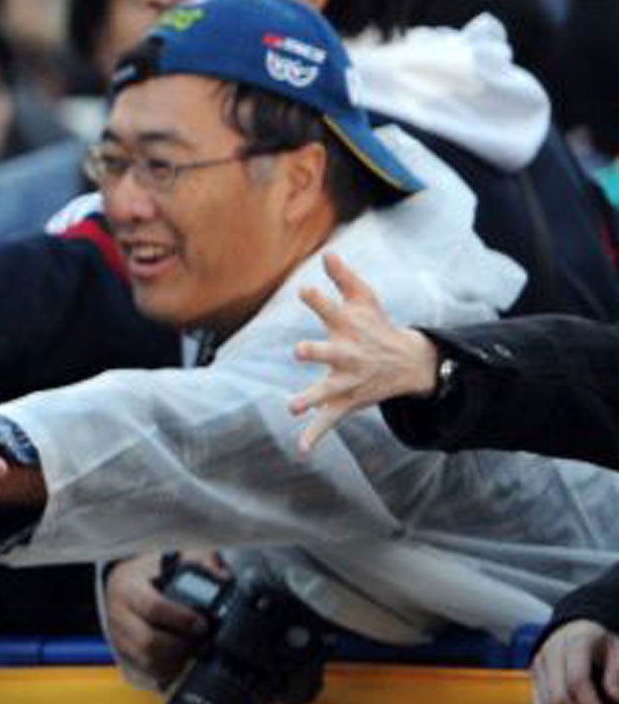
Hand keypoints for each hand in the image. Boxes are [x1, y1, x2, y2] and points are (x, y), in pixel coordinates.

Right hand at [102, 552, 225, 687]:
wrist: (126, 585)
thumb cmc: (151, 573)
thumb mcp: (173, 558)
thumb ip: (200, 561)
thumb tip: (223, 577)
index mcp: (127, 588)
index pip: (152, 608)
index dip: (181, 619)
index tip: (202, 624)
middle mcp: (118, 616)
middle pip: (148, 643)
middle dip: (181, 646)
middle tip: (203, 640)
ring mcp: (120, 639)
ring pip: (150, 662)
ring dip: (178, 660)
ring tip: (196, 649)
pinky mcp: (127, 656)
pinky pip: (150, 673)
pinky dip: (172, 671)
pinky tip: (185, 659)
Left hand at [291, 251, 439, 454]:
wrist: (409, 362)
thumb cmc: (377, 325)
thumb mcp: (366, 299)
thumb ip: (344, 278)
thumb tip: (327, 252)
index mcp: (348, 327)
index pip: (331, 309)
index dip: (318, 300)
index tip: (306, 290)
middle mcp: (347, 354)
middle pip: (329, 352)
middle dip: (315, 351)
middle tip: (300, 350)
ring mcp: (346, 380)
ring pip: (326, 391)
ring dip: (310, 399)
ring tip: (293, 407)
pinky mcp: (344, 401)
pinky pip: (327, 421)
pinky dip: (314, 436)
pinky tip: (300, 451)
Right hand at [530, 618, 618, 703]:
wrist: (575, 628)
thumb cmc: (601, 642)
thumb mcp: (618, 649)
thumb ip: (617, 673)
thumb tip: (616, 699)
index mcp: (575, 642)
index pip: (576, 681)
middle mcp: (550, 653)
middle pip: (559, 698)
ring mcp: (538, 666)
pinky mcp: (532, 678)